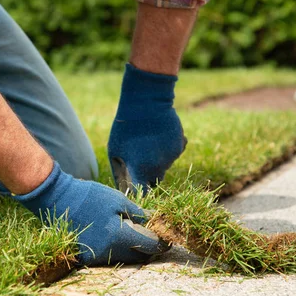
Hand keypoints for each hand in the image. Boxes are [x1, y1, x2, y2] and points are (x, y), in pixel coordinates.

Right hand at [13, 162, 169, 265]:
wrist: (58, 199)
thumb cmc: (90, 196)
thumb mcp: (118, 200)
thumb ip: (138, 214)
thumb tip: (154, 221)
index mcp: (119, 236)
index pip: (150, 246)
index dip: (161, 242)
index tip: (167, 237)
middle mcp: (108, 251)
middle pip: (138, 257)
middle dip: (147, 248)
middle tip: (152, 235)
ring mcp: (95, 257)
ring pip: (123, 259)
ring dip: (131, 249)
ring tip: (133, 233)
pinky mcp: (85, 258)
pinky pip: (108, 257)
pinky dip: (115, 250)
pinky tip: (114, 236)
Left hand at [108, 64, 186, 193]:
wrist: (146, 102)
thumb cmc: (125, 127)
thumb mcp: (115, 150)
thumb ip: (119, 173)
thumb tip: (124, 189)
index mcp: (141, 170)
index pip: (143, 194)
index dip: (138, 192)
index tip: (134, 186)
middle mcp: (160, 166)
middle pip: (156, 181)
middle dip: (148, 176)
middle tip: (138, 160)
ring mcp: (172, 156)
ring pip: (165, 167)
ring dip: (157, 161)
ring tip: (146, 143)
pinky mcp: (180, 145)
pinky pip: (173, 154)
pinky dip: (167, 150)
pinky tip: (158, 137)